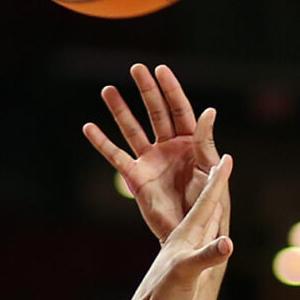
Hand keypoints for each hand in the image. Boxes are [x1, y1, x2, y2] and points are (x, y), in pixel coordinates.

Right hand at [85, 64, 218, 237]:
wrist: (191, 231)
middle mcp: (169, 147)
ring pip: (132, 129)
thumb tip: (208, 111)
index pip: (179, 109)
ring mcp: (151, 160)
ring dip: (120, 110)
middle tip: (136, 68)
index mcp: (191, 142)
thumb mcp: (211, 170)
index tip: (160, 70)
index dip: (170, 89)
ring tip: (107, 90)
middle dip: (146, 90)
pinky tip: (89, 128)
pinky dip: (102, 142)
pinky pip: (116, 156)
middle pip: (156, 112)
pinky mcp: (136, 177)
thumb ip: (207, 141)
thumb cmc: (208, 203)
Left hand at [127, 156, 234, 299]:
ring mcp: (185, 253)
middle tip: (223, 162)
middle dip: (215, 183)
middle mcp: (185, 240)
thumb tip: (228, 243)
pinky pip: (203, 243)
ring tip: (218, 192)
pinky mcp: (186, 268)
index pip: (205, 202)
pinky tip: (214, 235)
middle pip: (204, 205)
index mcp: (185, 236)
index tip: (226, 156)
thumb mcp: (185, 275)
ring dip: (212, 205)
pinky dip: (212, 233)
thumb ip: (206, 257)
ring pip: (203, 222)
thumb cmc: (162, 298)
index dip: (217, 180)